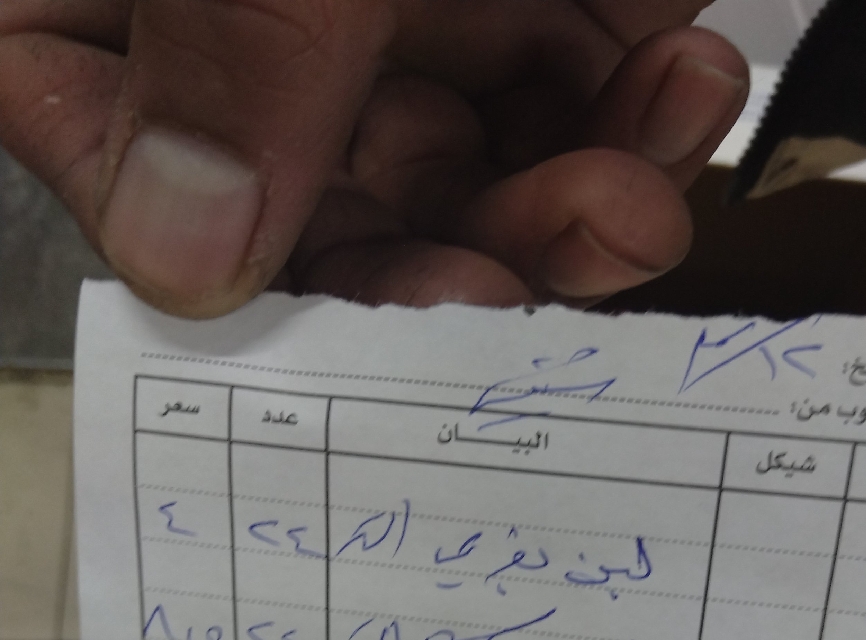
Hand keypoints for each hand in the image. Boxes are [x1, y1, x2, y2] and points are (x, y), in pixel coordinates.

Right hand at [0, 0, 747, 315]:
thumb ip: (233, 24)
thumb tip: (179, 257)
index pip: (113, 141)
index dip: (236, 251)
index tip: (364, 317)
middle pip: (323, 187)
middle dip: (447, 249)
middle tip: (534, 276)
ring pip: (464, 161)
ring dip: (565, 200)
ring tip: (641, 183)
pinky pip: (577, 84)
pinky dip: (637, 109)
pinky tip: (684, 80)